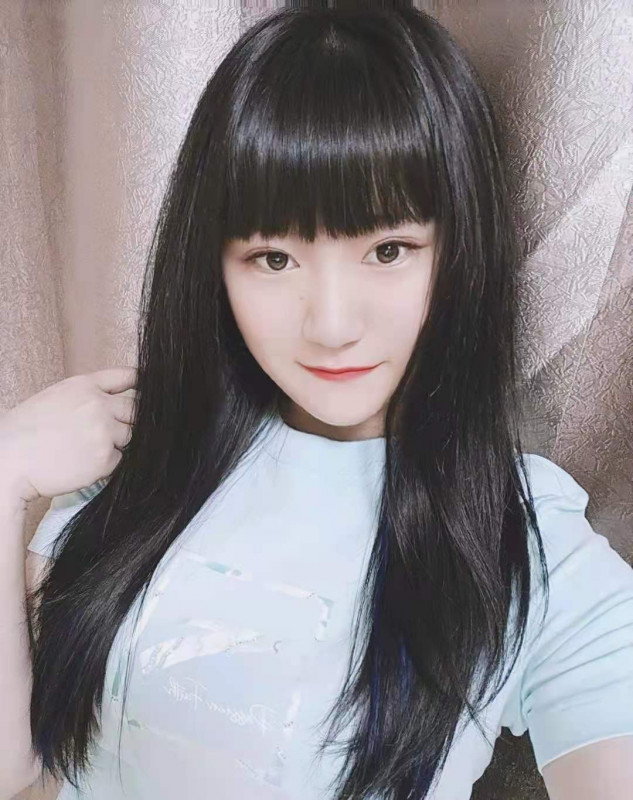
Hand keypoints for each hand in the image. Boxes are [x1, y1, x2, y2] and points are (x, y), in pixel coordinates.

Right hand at [0, 367, 136, 502]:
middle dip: (128, 420)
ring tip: (85, 450)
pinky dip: (106, 465)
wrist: (8, 460)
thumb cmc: (26, 431)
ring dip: (116, 444)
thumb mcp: (56, 397)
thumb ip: (88, 395)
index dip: (141, 384)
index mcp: (85, 385)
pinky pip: (119, 460)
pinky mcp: (105, 458)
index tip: (151, 392)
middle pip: (136, 410)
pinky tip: (82, 464)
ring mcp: (104, 431)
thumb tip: (117, 401)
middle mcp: (98, 404)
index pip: (127, 377)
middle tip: (105, 432)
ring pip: (129, 436)